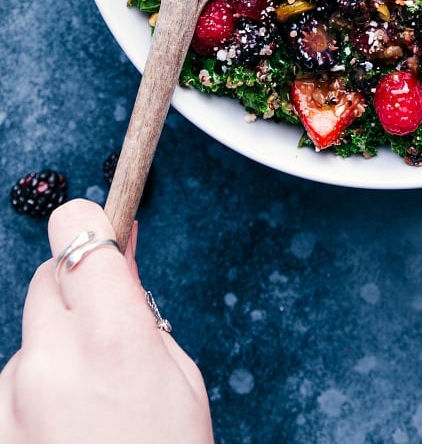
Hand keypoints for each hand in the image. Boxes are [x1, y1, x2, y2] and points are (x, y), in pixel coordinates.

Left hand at [0, 199, 213, 443]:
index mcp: (112, 338)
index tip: (102, 232)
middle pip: (49, 278)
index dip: (90, 224)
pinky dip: (32, 394)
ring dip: (53, 349)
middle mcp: (50, 361)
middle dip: (75, 290)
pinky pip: (11, 382)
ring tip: (88, 404)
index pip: (77, 230)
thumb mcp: (179, 378)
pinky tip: (62, 430)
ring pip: (30, 335)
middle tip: (105, 329)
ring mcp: (10, 398)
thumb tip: (115, 255)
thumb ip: (137, 311)